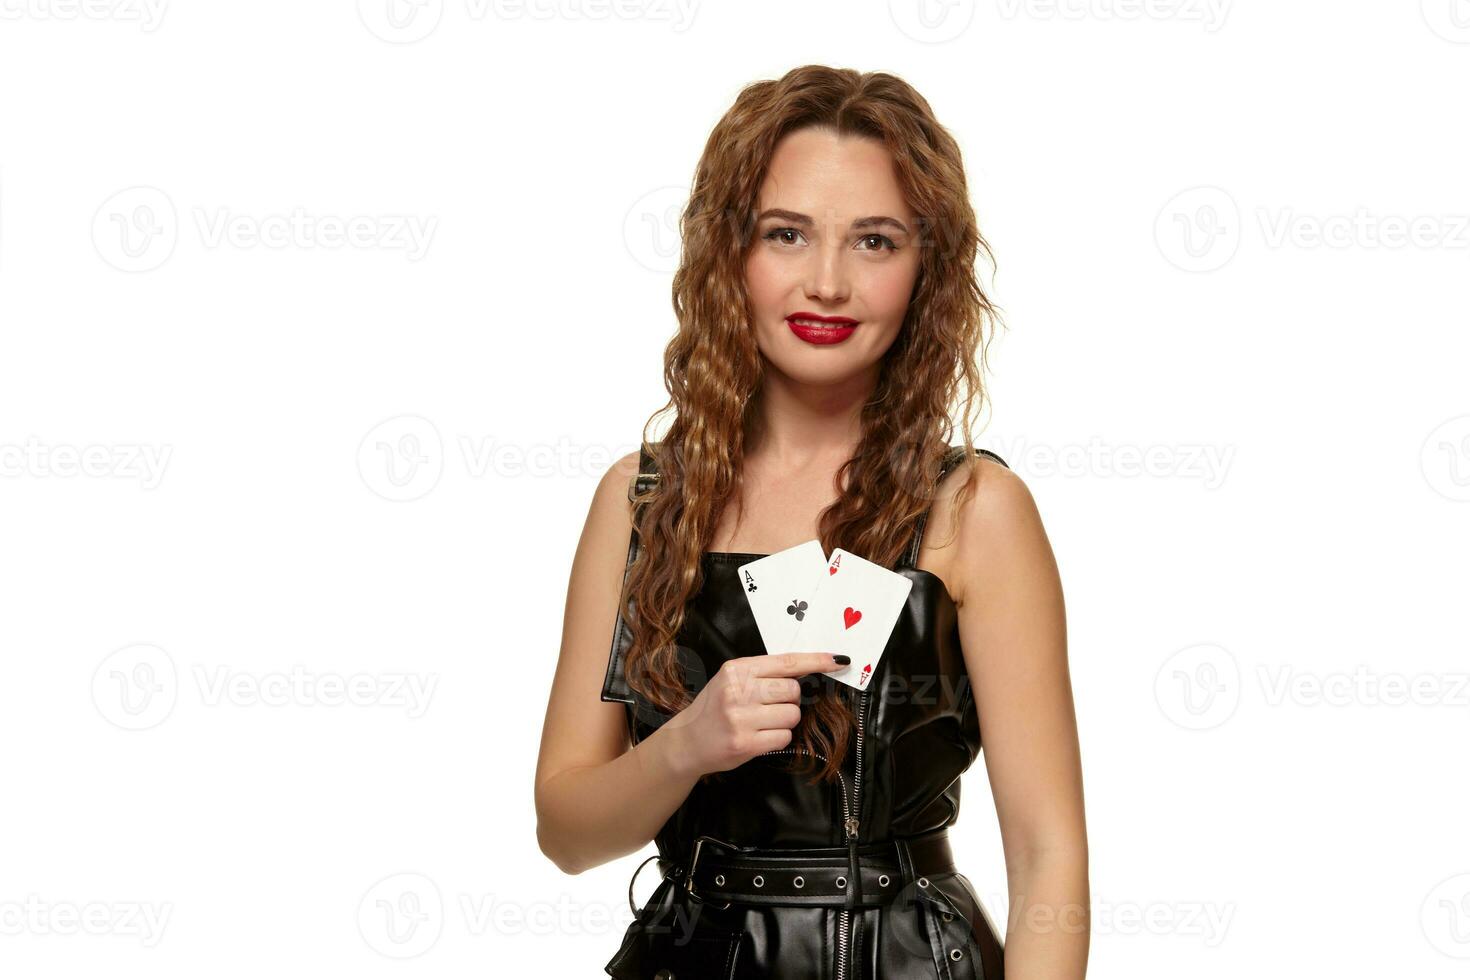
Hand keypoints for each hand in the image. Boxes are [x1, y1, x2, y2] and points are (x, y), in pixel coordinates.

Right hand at [660, 652, 849, 777]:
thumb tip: (806, 672)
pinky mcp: (745, 743)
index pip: (787, 662)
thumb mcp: (731, 680)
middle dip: (790, 700)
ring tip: (761, 723)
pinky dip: (778, 738)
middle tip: (770, 706)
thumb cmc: (714, 709)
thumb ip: (763, 674)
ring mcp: (741, 718)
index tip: (838, 661)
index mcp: (737, 669)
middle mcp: (738, 691)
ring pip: (792, 716)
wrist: (687, 741)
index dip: (816, 661)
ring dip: (785, 721)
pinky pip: (784, 737)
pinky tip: (759, 736)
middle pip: (794, 691)